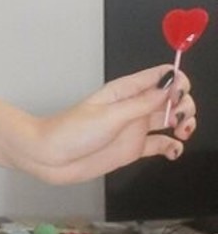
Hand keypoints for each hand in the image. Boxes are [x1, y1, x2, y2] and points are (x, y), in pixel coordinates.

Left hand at [24, 65, 196, 184]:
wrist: (49, 157)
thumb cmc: (71, 132)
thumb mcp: (110, 115)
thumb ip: (143, 103)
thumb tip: (171, 84)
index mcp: (126, 91)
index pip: (162, 75)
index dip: (178, 82)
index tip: (178, 97)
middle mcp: (134, 107)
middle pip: (172, 97)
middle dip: (184, 105)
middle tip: (178, 119)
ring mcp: (134, 128)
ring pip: (170, 119)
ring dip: (183, 123)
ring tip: (182, 132)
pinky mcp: (133, 149)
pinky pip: (161, 145)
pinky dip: (173, 147)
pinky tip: (174, 151)